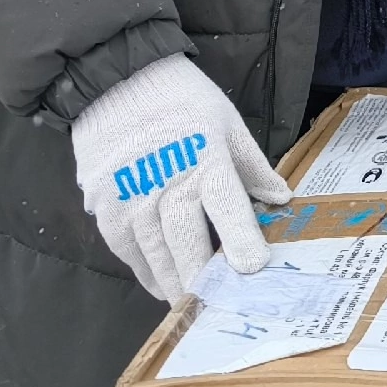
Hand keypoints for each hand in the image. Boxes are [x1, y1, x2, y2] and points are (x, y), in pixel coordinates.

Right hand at [69, 54, 290, 303]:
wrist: (115, 80)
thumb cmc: (181, 100)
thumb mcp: (227, 123)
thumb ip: (253, 166)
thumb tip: (282, 199)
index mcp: (204, 159)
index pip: (225, 208)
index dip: (240, 241)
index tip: (253, 269)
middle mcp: (165, 183)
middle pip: (186, 244)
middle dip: (203, 279)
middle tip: (220, 305)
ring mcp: (130, 198)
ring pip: (155, 255)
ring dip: (174, 283)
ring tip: (192, 304)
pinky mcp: (104, 206)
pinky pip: (126, 250)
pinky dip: (145, 270)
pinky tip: (160, 283)